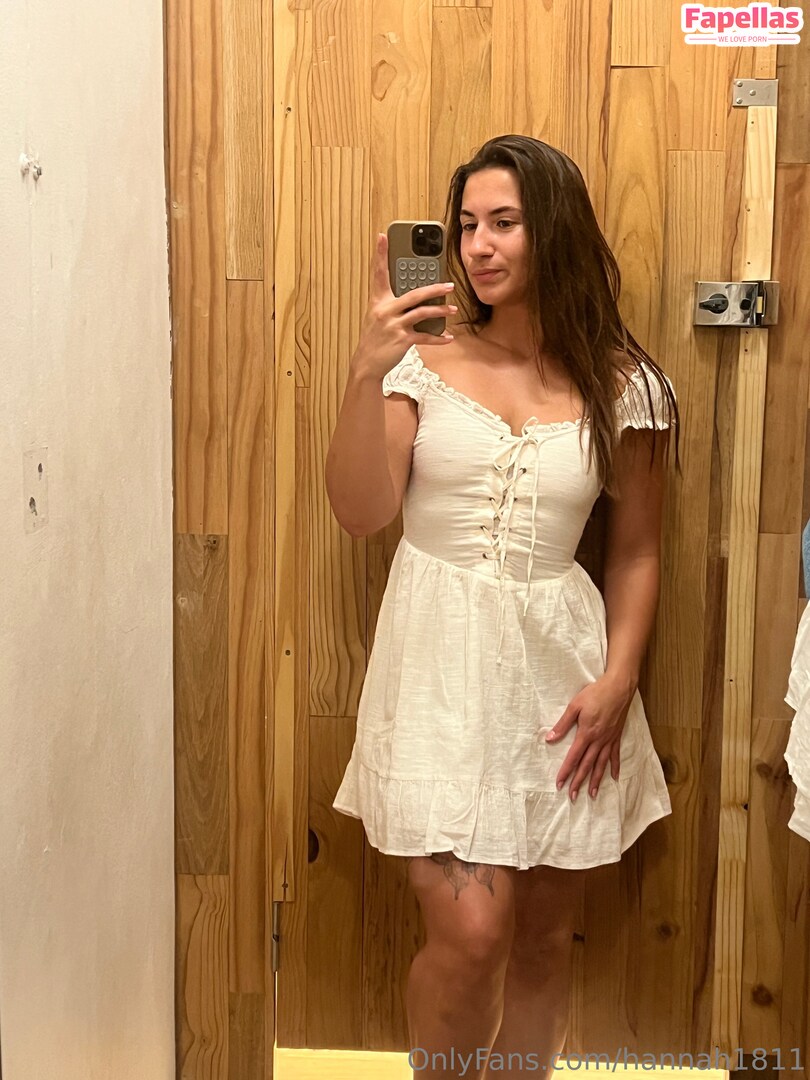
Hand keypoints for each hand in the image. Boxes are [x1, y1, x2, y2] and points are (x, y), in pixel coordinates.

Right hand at [351, 232, 455, 379]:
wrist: (366, 363)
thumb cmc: (375, 338)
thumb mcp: (378, 317)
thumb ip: (392, 304)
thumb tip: (414, 298)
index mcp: (378, 301)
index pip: (379, 274)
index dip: (380, 254)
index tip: (382, 236)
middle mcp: (386, 310)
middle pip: (414, 293)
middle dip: (434, 288)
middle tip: (449, 284)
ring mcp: (394, 325)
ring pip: (422, 313)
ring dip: (440, 311)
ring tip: (452, 309)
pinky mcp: (401, 340)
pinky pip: (424, 337)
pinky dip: (438, 338)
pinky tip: (448, 337)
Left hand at [544, 674, 635, 801]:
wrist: (619, 687)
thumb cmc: (595, 694)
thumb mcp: (575, 706)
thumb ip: (563, 724)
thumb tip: (549, 738)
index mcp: (586, 734)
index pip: (573, 757)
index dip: (566, 772)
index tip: (559, 784)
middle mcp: (598, 740)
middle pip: (586, 765)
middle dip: (578, 782)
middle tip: (572, 797)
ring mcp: (609, 740)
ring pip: (601, 764)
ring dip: (595, 780)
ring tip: (592, 794)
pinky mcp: (617, 736)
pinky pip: (615, 755)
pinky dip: (614, 767)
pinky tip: (613, 777)